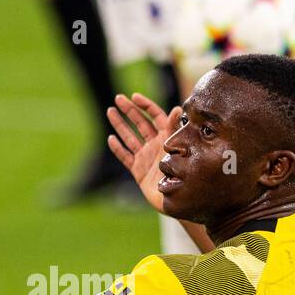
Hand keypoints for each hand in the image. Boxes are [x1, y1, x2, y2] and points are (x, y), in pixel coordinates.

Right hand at [106, 93, 182, 213]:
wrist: (180, 198)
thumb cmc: (184, 174)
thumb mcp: (179, 148)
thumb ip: (174, 129)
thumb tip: (177, 109)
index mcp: (167, 137)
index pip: (155, 116)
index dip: (145, 105)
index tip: (134, 96)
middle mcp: (155, 144)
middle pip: (140, 123)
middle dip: (129, 110)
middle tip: (118, 98)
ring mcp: (145, 157)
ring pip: (130, 137)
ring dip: (120, 124)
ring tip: (110, 111)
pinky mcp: (138, 170)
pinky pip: (126, 157)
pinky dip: (118, 148)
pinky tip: (111, 139)